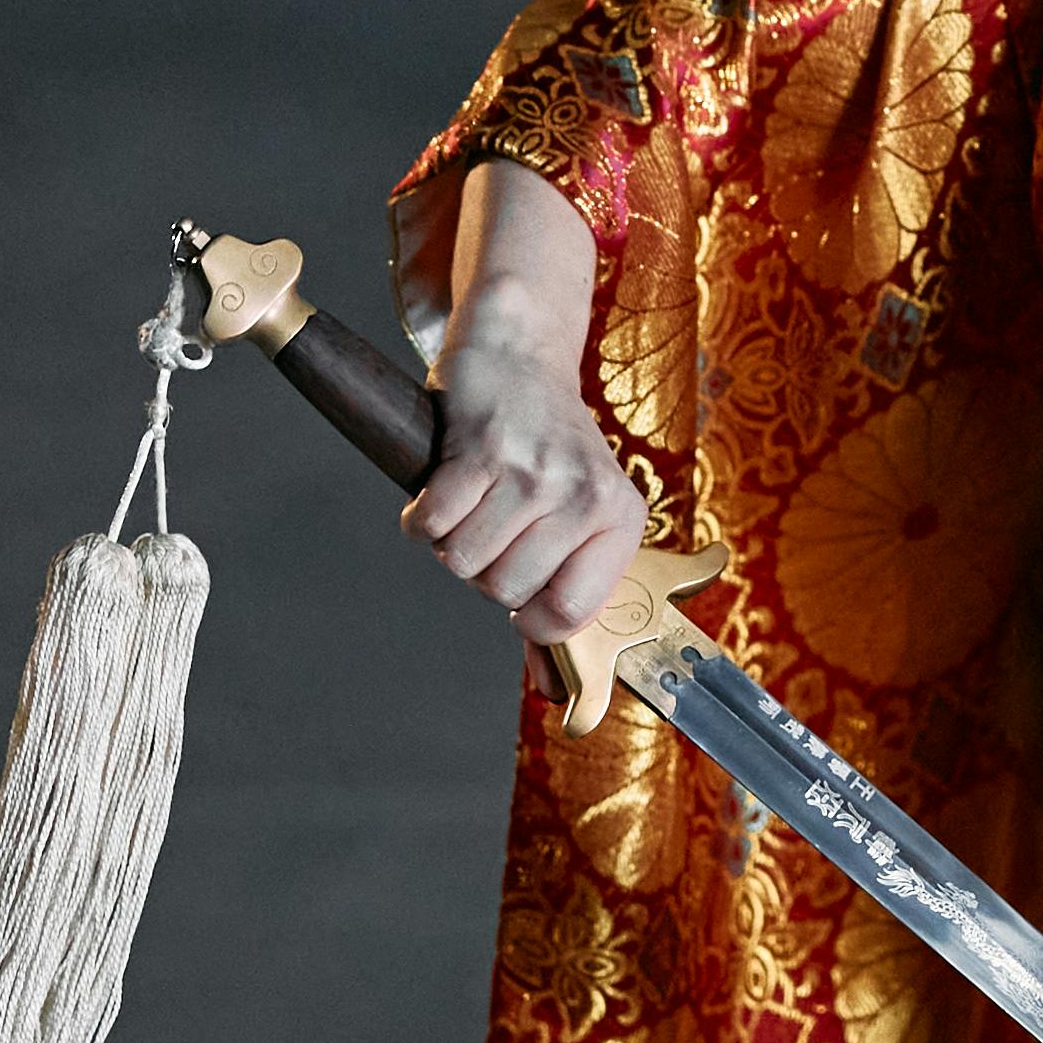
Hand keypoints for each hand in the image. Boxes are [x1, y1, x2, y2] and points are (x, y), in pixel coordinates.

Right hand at [408, 330, 647, 640]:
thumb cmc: (547, 447)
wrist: (521, 353)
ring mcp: (532, 471)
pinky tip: (444, 487)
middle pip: (506, 591)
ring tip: (475, 502)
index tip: (521, 596)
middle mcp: (583, 496)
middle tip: (497, 527)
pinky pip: (433, 524)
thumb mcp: (578, 517)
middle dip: (487, 572)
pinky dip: (423, 517)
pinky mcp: (479, 448)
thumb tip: (553, 689)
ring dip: (453, 541)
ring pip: (464, 562)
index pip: (571, 613)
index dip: (532, 618)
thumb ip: (566, 601)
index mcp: (619, 521)